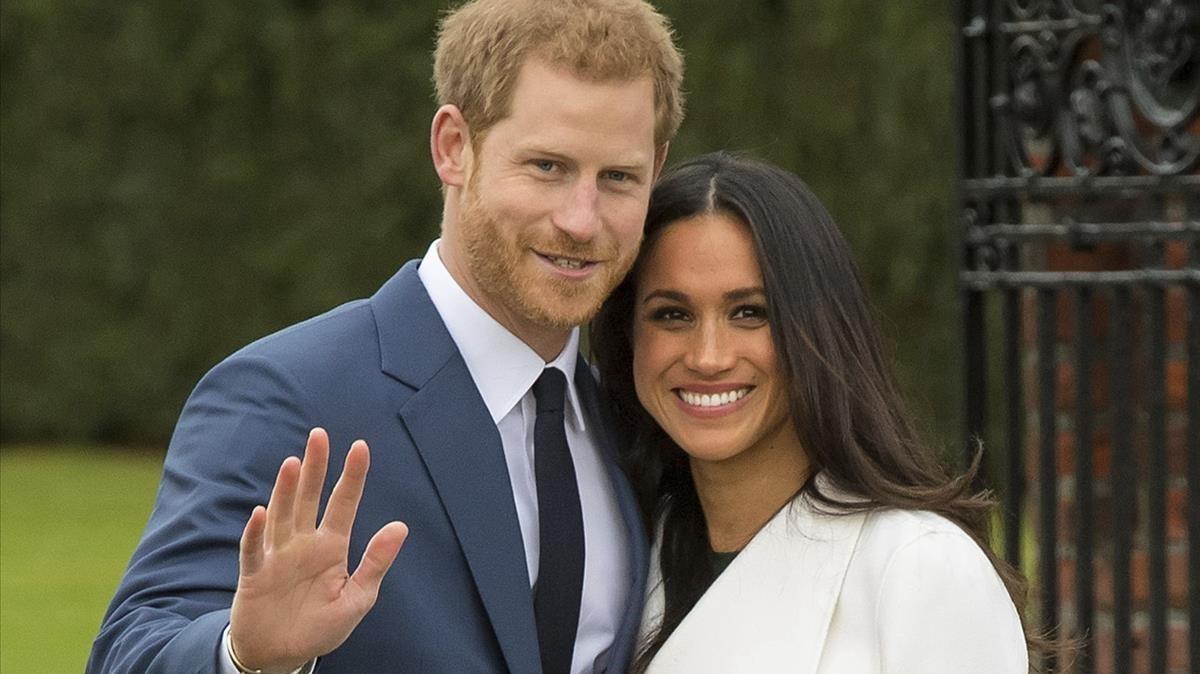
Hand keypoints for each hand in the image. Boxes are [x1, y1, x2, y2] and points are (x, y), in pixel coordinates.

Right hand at [229, 428, 407, 672]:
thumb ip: (375, 563)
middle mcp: (303, 544)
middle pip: (309, 498)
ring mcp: (277, 556)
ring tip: (294, 463)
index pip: (344, 504)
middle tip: (320, 435)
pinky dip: (256, 533)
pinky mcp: (254, 575)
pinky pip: (253, 550)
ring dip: (286, 491)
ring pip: (282, 516)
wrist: (281, 655)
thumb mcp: (357, 599)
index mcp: (331, 547)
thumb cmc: (320, 627)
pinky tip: (260, 513)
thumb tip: (401, 526)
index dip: (352, 476)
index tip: (361, 446)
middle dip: (315, 467)